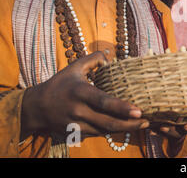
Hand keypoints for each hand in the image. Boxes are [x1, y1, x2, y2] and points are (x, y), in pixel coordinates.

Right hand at [21, 52, 148, 140]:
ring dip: (125, 129)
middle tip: (147, 121)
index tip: (139, 111)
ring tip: (142, 124)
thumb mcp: (74, 68)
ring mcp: (77, 125)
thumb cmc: (59, 84)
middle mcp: (78, 111)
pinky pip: (99, 134)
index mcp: (80, 92)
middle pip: (109, 122)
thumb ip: (92, 59)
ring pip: (106, 131)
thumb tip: (109, 54)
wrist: (36, 108)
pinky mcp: (76, 134)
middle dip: (131, 124)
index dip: (122, 108)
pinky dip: (113, 131)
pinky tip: (126, 126)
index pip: (104, 102)